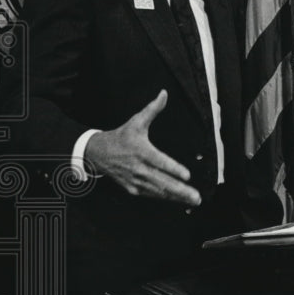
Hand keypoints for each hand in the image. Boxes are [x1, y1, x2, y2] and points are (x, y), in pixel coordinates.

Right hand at [83, 90, 201, 206]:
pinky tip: (179, 200)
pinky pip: (151, 195)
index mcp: (141, 151)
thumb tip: (164, 93)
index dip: (173, 169)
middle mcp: (138, 168)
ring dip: (176, 197)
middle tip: (196, 196)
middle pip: (162, 181)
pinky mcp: (132, 189)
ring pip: (158, 191)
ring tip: (193, 201)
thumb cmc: (121, 137)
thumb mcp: (136, 121)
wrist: (97, 154)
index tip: (187, 175)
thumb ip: (152, 109)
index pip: (160, 161)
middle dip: (180, 190)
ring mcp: (135, 181)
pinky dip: (165, 198)